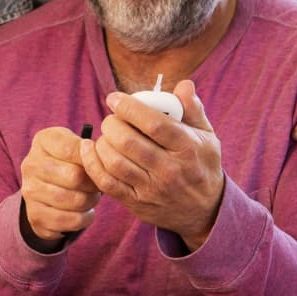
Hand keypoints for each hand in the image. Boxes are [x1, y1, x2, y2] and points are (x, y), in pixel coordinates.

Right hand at [20, 126, 101, 247]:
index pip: (72, 149)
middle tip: (98, 186)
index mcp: (43, 141)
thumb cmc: (68, 162)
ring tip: (91, 198)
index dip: (92, 160)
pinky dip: (84, 219)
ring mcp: (30, 191)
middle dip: (94, 184)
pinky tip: (84, 213)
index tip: (99, 166)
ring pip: (74, 201)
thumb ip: (88, 150)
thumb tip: (102, 162)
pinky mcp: (35, 215)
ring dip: (90, 202)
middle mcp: (31, 165)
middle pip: (75, 177)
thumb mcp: (75, 147)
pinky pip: (69, 221)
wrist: (45, 188)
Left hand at [80, 81, 224, 250]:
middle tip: (110, 118)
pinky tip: (89, 149)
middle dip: (111, 124)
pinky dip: (92, 163)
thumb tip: (184, 84)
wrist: (204, 211)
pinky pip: (106, 183)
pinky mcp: (136, 203)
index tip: (114, 98)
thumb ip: (193, 110)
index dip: (129, 107)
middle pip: (128, 142)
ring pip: (114, 162)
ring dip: (102, 143)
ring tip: (105, 134)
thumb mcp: (207, 137)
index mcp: (187, 148)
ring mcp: (152, 189)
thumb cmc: (201, 165)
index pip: (154, 123)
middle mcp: (170, 170)